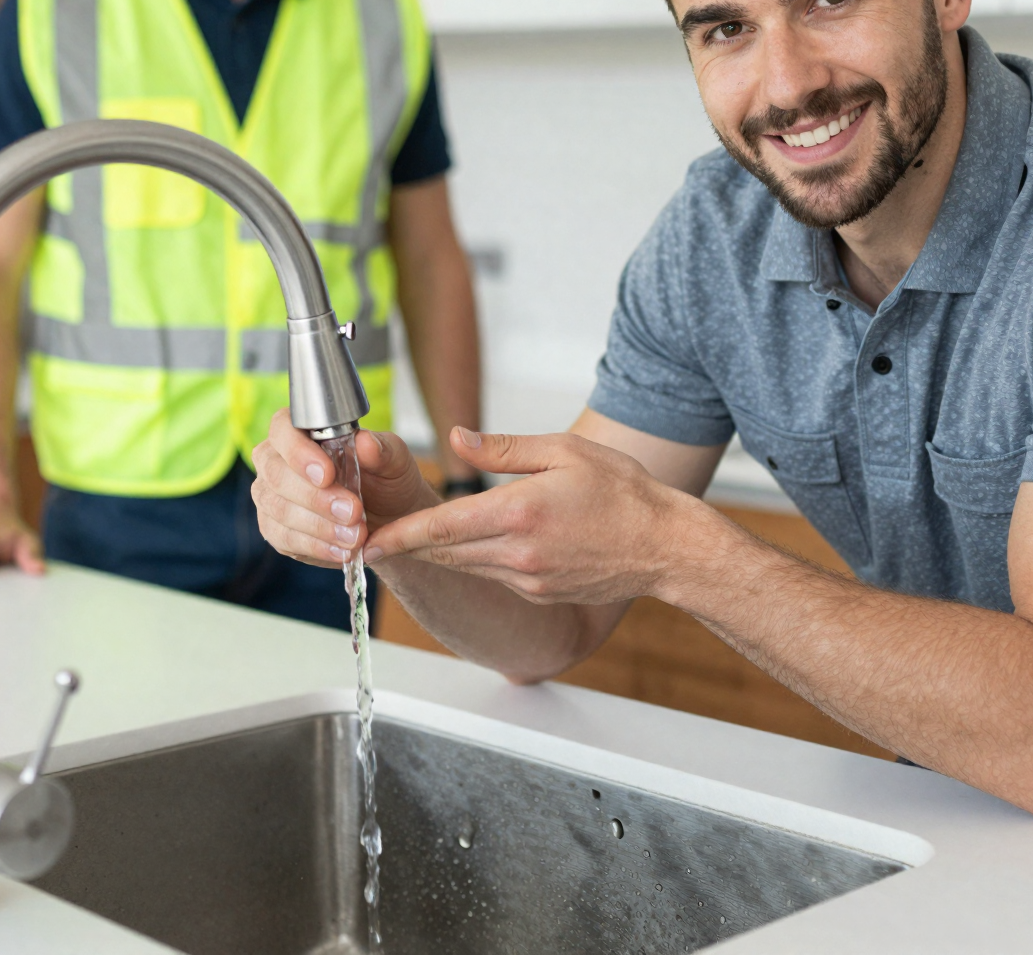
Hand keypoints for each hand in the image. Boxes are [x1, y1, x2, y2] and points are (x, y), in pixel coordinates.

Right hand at [251, 407, 439, 567]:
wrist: (388, 518)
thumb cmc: (385, 479)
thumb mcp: (395, 461)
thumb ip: (382, 449)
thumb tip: (366, 442)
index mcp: (300, 430)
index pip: (283, 430)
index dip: (298, 452)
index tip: (326, 474)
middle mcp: (276, 460)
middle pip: (276, 475)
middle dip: (315, 497)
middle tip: (352, 512)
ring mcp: (271, 495)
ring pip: (278, 509)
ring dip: (319, 526)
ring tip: (355, 536)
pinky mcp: (275, 529)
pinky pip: (285, 539)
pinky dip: (317, 547)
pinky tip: (342, 550)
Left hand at [363, 427, 698, 604]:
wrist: (664, 546)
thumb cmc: (623, 492)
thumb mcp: (564, 450)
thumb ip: (504, 447)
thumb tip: (454, 438)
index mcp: (521, 511)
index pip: (444, 526)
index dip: (400, 535)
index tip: (368, 540)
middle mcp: (520, 552)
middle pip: (444, 552)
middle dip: (405, 545)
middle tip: (369, 534)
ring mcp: (529, 578)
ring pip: (465, 566)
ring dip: (436, 553)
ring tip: (406, 538)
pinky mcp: (539, 593)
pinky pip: (494, 575)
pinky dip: (474, 561)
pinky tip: (471, 544)